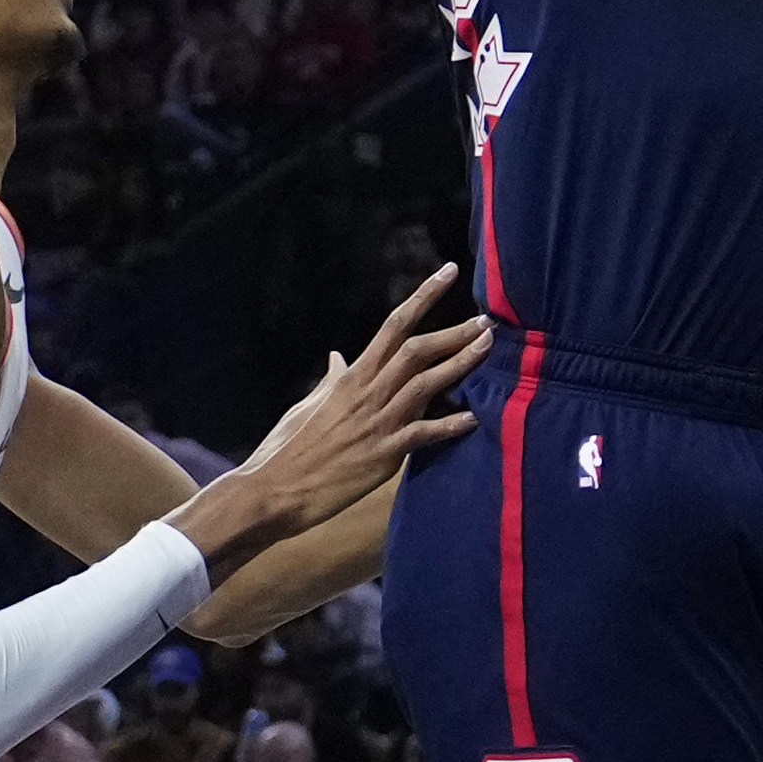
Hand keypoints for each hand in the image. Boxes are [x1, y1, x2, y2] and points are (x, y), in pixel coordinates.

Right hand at [193, 272, 488, 567]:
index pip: (393, 325)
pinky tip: (474, 419)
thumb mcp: (308, 405)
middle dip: (455, 332)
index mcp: (352, 376)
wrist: (274, 487)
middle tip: (487, 320)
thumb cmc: (288, 447)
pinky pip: (423, 435)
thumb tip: (337, 358)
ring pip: (425, 383)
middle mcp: (367, 392)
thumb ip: (331, 380)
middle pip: (417, 349)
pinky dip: (450, 426)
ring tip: (488, 349)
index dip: (423, 296)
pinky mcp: (383, 455)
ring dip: (460, 364)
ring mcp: (377, 422)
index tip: (448, 273)